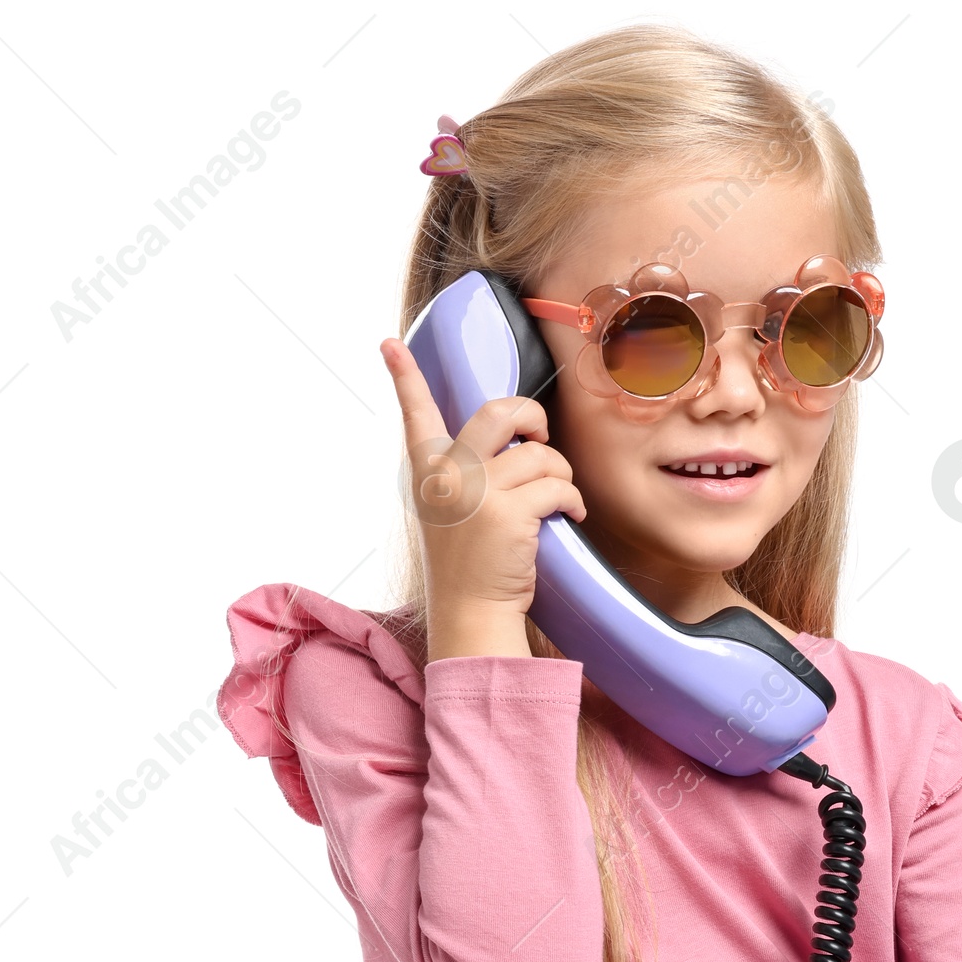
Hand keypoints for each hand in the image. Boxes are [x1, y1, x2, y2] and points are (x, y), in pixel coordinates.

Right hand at [378, 338, 586, 651]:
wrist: (472, 616)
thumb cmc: (470, 567)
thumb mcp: (450, 513)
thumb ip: (466, 475)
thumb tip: (515, 441)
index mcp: (428, 473)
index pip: (414, 415)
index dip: (404, 377)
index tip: (388, 345)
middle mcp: (448, 476)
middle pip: (500, 411)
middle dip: (533, 417)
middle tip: (541, 438)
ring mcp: (477, 492)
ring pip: (541, 455)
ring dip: (560, 477)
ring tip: (556, 502)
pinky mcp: (510, 513)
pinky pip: (558, 487)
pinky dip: (573, 502)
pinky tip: (571, 517)